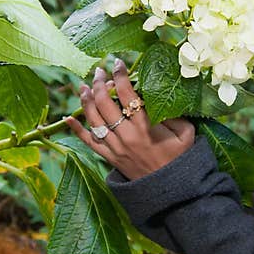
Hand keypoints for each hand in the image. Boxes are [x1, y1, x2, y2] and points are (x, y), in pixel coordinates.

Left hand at [64, 58, 195, 180]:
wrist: (170, 190)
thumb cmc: (180, 159)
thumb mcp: (185, 133)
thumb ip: (174, 113)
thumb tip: (160, 95)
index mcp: (145, 127)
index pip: (127, 94)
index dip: (120, 76)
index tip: (118, 63)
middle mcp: (126, 136)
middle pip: (105, 103)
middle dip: (99, 83)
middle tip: (99, 71)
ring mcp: (115, 148)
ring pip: (93, 120)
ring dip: (85, 100)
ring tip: (83, 85)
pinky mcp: (109, 158)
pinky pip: (88, 142)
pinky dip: (76, 129)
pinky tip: (68, 117)